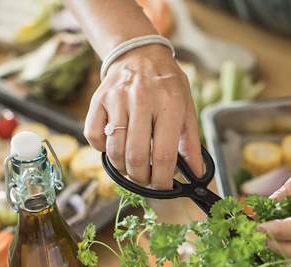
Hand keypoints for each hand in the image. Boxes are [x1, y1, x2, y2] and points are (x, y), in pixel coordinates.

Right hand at [83, 44, 201, 188]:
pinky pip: (93, 137)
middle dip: (142, 178)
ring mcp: (116, 100)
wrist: (139, 53)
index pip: (164, 154)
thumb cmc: (167, 84)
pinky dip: (102, 151)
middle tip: (147, 180)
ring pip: (114, 151)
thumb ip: (191, 142)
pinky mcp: (98, 100)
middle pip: (136, 157)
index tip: (164, 188)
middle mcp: (141, 100)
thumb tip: (197, 173)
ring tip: (132, 169)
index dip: (163, 179)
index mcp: (169, 104)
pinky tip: (115, 148)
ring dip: (123, 169)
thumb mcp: (187, 107)